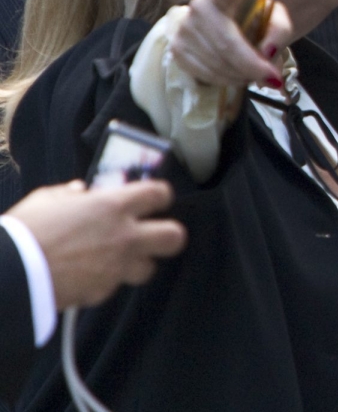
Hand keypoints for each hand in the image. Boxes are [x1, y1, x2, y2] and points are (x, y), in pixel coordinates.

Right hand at [8, 180, 186, 308]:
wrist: (9, 275)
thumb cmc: (24, 233)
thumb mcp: (46, 200)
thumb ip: (70, 194)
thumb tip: (80, 193)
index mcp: (113, 206)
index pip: (160, 194)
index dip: (160, 196)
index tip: (155, 200)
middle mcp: (124, 235)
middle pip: (174, 236)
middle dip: (168, 235)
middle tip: (153, 234)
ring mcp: (116, 266)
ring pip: (148, 268)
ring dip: (136, 264)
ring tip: (116, 259)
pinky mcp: (102, 292)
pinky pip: (114, 286)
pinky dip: (105, 282)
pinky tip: (86, 275)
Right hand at [172, 0, 291, 88]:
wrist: (220, 23)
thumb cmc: (251, 17)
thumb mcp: (273, 16)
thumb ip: (280, 30)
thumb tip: (268, 53)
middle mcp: (201, 6)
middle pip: (226, 44)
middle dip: (253, 65)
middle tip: (273, 79)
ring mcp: (184, 29)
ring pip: (218, 64)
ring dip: (243, 76)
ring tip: (257, 73)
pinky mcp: (177, 49)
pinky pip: (207, 74)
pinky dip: (228, 80)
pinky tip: (239, 74)